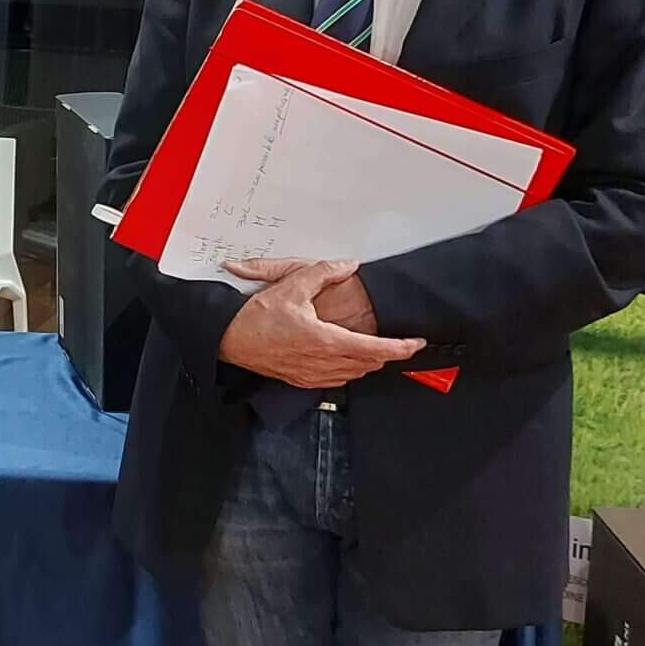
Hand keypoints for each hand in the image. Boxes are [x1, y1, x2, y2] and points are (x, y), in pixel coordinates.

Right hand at [219, 259, 424, 389]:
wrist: (229, 338)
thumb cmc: (255, 317)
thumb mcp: (291, 284)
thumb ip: (323, 271)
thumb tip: (347, 265)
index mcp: (325, 340)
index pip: (375, 349)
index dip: (400, 348)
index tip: (415, 344)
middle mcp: (321, 362)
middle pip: (368, 364)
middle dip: (386, 353)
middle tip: (398, 343)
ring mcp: (311, 374)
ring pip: (354, 374)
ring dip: (368, 362)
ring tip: (377, 349)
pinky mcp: (301, 379)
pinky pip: (335, 380)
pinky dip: (349, 370)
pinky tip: (347, 360)